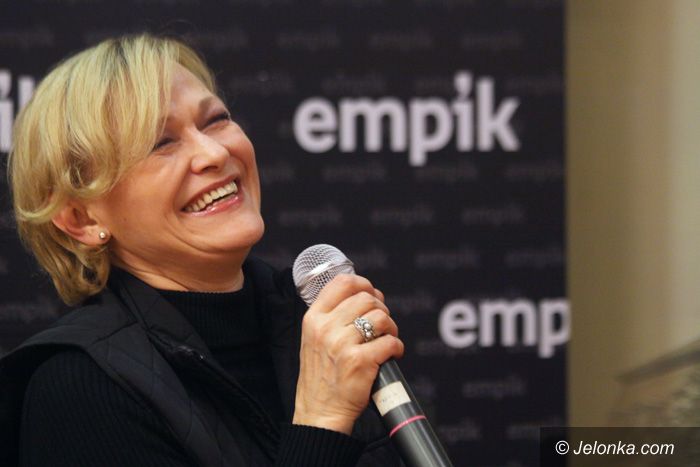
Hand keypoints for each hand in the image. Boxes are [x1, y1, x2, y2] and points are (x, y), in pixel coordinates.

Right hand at [292, 274, 403, 434]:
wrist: (318, 413)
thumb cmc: (321, 377)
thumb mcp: (313, 340)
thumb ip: (331, 317)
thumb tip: (362, 295)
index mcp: (313, 319)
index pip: (342, 282)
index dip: (364, 284)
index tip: (372, 294)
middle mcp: (325, 328)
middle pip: (367, 298)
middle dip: (381, 309)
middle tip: (382, 325)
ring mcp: (342, 345)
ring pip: (381, 318)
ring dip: (391, 328)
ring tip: (387, 339)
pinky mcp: (359, 362)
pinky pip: (390, 342)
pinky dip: (397, 347)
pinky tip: (391, 354)